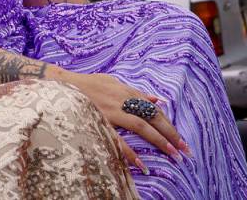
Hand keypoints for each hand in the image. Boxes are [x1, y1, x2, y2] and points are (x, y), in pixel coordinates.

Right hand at [56, 70, 191, 173]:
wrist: (61, 84)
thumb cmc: (87, 84)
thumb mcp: (112, 82)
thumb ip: (134, 91)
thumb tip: (157, 99)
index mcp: (125, 91)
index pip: (153, 108)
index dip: (168, 122)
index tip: (180, 138)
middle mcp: (121, 100)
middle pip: (152, 117)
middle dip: (170, 133)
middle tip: (184, 149)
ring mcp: (111, 111)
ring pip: (140, 126)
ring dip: (158, 140)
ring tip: (173, 154)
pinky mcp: (99, 120)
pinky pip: (117, 139)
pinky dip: (130, 152)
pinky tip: (142, 164)